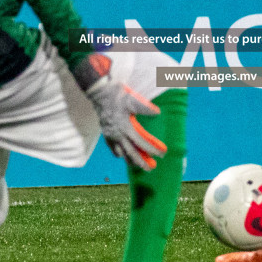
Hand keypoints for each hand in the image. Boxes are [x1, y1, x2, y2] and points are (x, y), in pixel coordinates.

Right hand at [72, 53, 163, 169]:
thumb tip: (157, 113)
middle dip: (141, 163)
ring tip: (138, 165)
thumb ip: (145, 108)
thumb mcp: (133, 99)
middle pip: (131, 154)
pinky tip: (123, 155)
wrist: (100, 93)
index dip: (152, 150)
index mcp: (125, 127)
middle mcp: (117, 135)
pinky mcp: (105, 134)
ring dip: (130, 160)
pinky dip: (119, 154)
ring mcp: (110, 135)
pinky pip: (112, 148)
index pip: (141, 143)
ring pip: (121, 153)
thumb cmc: (117, 96)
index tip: (162, 153)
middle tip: (151, 168)